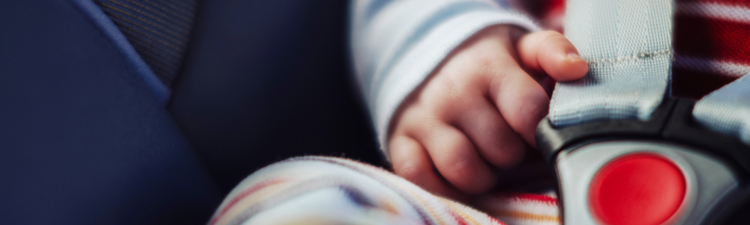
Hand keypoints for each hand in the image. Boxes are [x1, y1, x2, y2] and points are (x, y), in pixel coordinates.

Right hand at [388, 25, 587, 199]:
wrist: (430, 61)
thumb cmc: (487, 65)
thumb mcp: (520, 48)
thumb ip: (552, 52)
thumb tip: (575, 69)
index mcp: (488, 66)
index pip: (528, 111)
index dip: (539, 129)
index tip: (534, 128)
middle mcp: (452, 91)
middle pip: (501, 148)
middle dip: (512, 154)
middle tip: (508, 144)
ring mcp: (423, 117)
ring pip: (462, 167)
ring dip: (482, 176)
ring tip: (485, 162)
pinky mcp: (400, 139)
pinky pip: (419, 176)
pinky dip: (442, 186)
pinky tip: (457, 176)